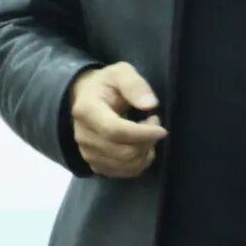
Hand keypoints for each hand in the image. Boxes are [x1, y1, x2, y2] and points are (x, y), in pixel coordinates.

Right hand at [68, 61, 167, 177]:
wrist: (86, 97)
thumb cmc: (106, 84)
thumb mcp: (121, 72)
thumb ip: (135, 85)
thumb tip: (151, 104)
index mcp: (86, 110)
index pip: (116, 131)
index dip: (142, 134)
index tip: (161, 129)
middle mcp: (83, 136)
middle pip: (123, 152)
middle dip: (147, 140)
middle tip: (153, 121)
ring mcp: (87, 153)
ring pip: (126, 165)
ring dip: (145, 151)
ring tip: (147, 132)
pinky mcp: (95, 164)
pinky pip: (124, 172)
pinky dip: (139, 162)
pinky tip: (141, 145)